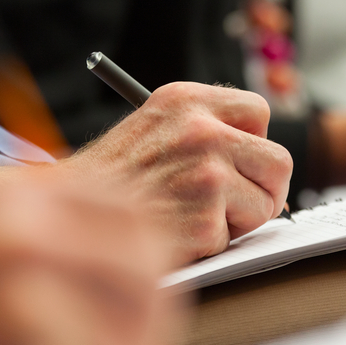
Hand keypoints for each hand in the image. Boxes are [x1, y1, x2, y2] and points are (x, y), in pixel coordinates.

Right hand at [0, 180, 174, 344]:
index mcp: (21, 199)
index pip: (132, 213)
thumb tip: (129, 266)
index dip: (149, 257)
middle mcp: (31, 233)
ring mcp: (32, 293)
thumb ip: (55, 241)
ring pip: (136, 331)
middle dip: (150, 317)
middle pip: (148, 269)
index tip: (145, 291)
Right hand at [54, 82, 293, 262]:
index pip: (259, 111)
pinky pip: (235, 237)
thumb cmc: (112, 180)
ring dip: (238, 219)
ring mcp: (205, 173)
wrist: (66, 217)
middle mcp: (200, 129)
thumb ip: (205, 130)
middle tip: (233, 203)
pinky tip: (177, 234)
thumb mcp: (154, 129)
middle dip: (263, 188)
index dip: (253, 142)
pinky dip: (211, 244)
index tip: (237, 161)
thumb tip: (263, 163)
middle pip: (279, 160)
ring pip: (266, 203)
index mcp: (186, 99)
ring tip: (194, 216)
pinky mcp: (204, 218)